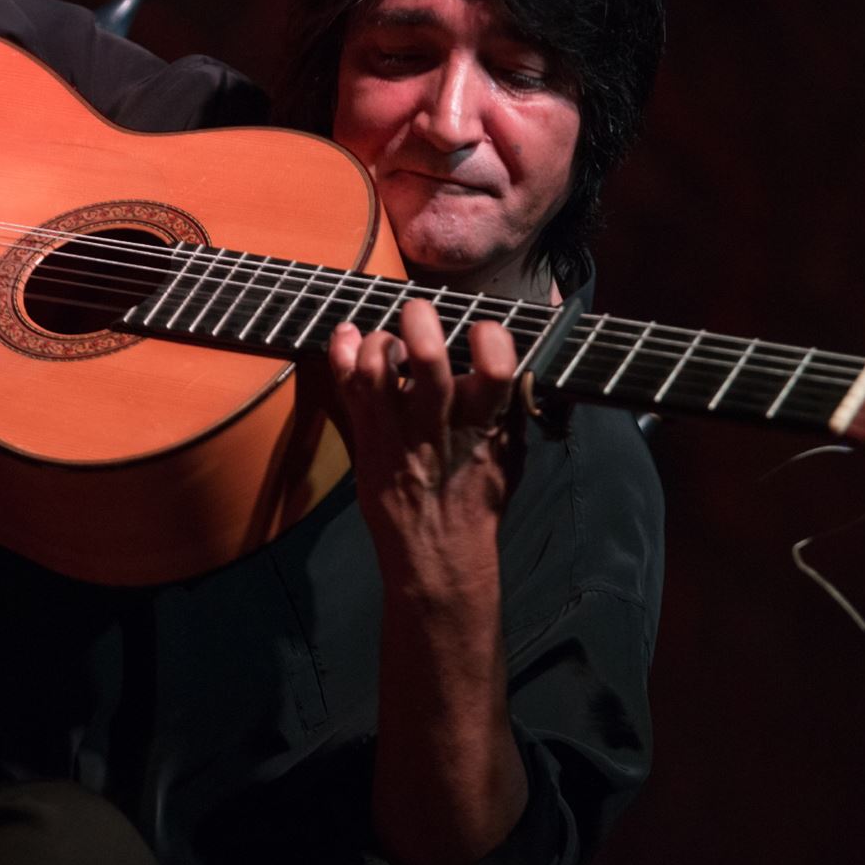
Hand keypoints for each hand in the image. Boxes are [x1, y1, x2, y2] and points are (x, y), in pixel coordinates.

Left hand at [327, 298, 519, 597]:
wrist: (436, 553)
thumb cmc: (479, 502)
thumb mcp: (511, 456)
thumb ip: (511, 409)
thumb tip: (519, 364)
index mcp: (484, 425)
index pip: (496, 370)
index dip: (491, 338)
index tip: (484, 330)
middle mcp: (438, 424)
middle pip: (427, 360)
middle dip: (421, 323)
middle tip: (420, 311)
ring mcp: (396, 431)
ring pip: (377, 369)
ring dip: (381, 340)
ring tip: (391, 339)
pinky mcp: (367, 438)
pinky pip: (348, 387)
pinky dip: (344, 352)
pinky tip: (350, 335)